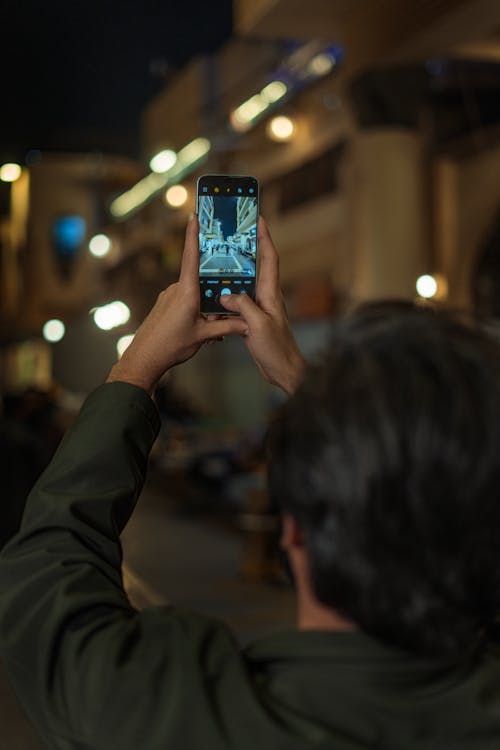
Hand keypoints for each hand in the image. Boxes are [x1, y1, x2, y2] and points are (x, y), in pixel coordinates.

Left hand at [107, 215, 247, 393]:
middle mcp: (176, 289)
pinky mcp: (165, 305)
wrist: (144, 358)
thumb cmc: (170, 346)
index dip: (193, 234)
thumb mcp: (202, 336)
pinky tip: (201, 332)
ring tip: (212, 332)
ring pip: (195, 294)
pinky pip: (186, 302)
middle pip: (201, 281)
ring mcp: (169, 296)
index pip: (191, 256)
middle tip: (224, 312)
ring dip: (206, 308)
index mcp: (186, 291)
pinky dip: (197, 313)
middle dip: (215, 294)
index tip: (194, 215)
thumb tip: (247, 323)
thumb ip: (226, 327)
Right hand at [220, 218, 304, 394]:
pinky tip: (215, 298)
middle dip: (247, 249)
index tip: (258, 219)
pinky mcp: (253, 321)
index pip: (269, 258)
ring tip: (218, 261)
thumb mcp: (259, 325)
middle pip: (256, 267)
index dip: (264, 237)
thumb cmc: (278, 350)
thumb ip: (243, 306)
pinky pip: (238, 304)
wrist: (285, 372)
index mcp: (271, 294)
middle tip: (232, 234)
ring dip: (233, 274)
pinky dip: (227, 298)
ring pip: (244, 285)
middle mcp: (267, 297)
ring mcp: (260, 309)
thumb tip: (225, 294)